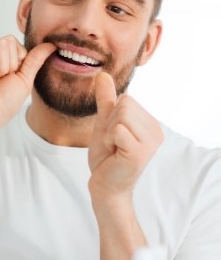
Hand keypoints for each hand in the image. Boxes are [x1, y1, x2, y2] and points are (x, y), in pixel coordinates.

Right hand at [0, 35, 54, 132]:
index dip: (17, 62)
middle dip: (10, 65)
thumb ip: (35, 59)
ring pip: (1, 45)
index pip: (14, 42)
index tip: (5, 79)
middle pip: (8, 41)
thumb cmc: (2, 104)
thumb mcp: (24, 78)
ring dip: (1, 69)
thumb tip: (52, 44)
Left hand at [88, 72, 162, 200]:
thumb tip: (103, 74)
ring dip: (109, 132)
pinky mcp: (140, 152)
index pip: (126, 98)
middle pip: (125, 103)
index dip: (111, 116)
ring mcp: (150, 142)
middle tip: (113, 143)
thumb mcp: (104, 122)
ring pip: (121, 115)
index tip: (114, 136)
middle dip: (110, 123)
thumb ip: (106, 99)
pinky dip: (108, 140)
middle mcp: (156, 131)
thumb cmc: (106, 156)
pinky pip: (117, 129)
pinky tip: (115, 154)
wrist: (104, 185)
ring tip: (114, 148)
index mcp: (151, 123)